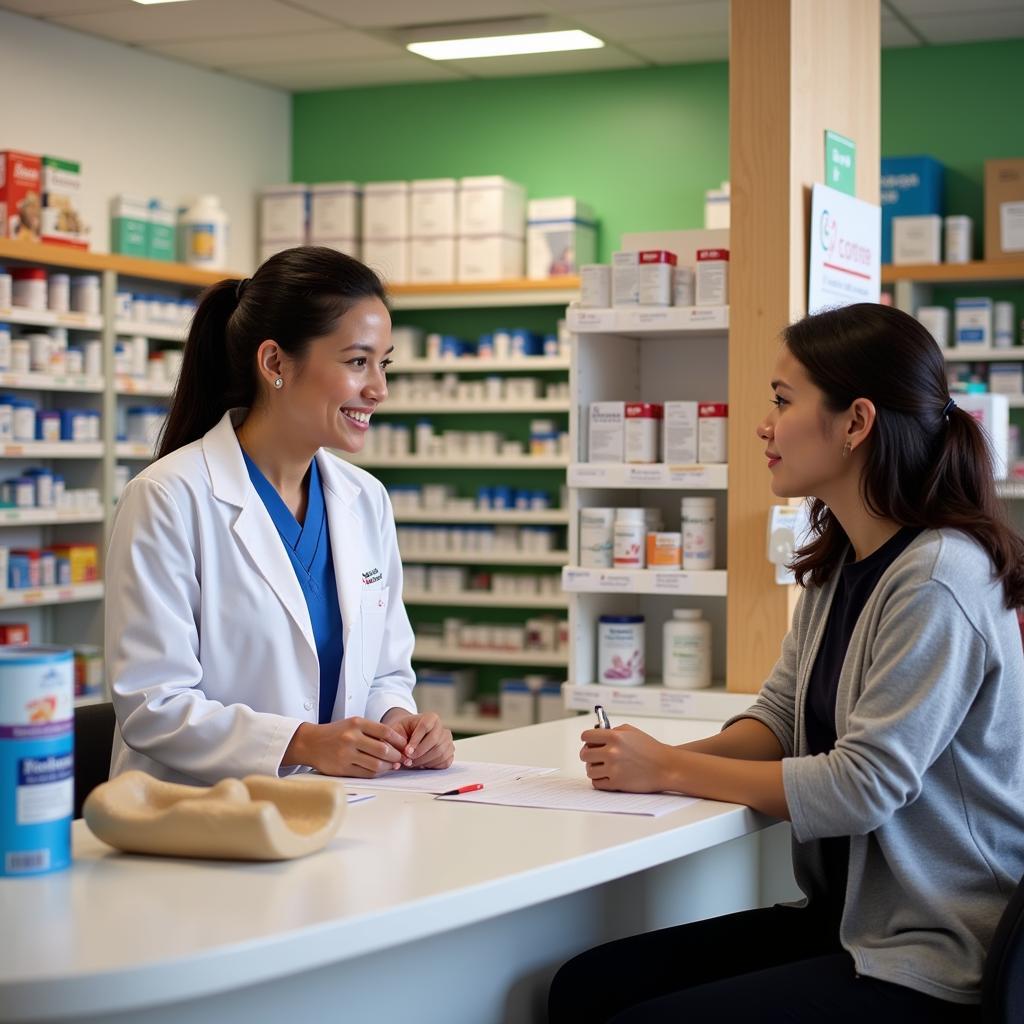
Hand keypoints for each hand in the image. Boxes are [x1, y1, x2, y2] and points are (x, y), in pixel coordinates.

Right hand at [283, 717, 407, 777]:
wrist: (310, 743)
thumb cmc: (336, 733)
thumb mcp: (353, 724)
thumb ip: (373, 731)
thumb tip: (397, 743)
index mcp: (356, 723)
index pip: (385, 732)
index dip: (399, 740)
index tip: (405, 745)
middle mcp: (351, 738)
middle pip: (383, 750)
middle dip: (396, 756)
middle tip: (402, 758)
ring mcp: (346, 754)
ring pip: (376, 764)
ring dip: (389, 767)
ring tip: (393, 765)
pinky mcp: (342, 769)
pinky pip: (366, 773)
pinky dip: (377, 773)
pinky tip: (381, 770)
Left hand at [383, 710, 454, 769]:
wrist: (409, 735)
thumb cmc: (402, 732)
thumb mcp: (395, 730)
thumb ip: (394, 740)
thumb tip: (398, 757)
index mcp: (431, 718)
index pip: (425, 727)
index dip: (416, 741)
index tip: (406, 751)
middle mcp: (442, 728)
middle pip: (435, 741)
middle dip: (419, 754)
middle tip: (407, 761)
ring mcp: (447, 740)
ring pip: (440, 753)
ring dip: (424, 761)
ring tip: (412, 763)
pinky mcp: (449, 752)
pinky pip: (444, 761)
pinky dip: (432, 765)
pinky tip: (421, 764)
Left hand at [579, 724, 674, 792]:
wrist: (666, 767)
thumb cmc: (650, 749)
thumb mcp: (631, 732)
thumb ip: (612, 731)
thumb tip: (596, 735)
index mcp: (614, 737)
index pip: (586, 736)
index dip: (587, 739)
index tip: (589, 742)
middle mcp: (611, 752)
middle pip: (584, 754)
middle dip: (588, 755)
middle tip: (594, 756)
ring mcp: (613, 769)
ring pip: (589, 770)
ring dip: (594, 768)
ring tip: (602, 766)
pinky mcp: (617, 784)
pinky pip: (596, 783)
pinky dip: (599, 780)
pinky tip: (606, 776)